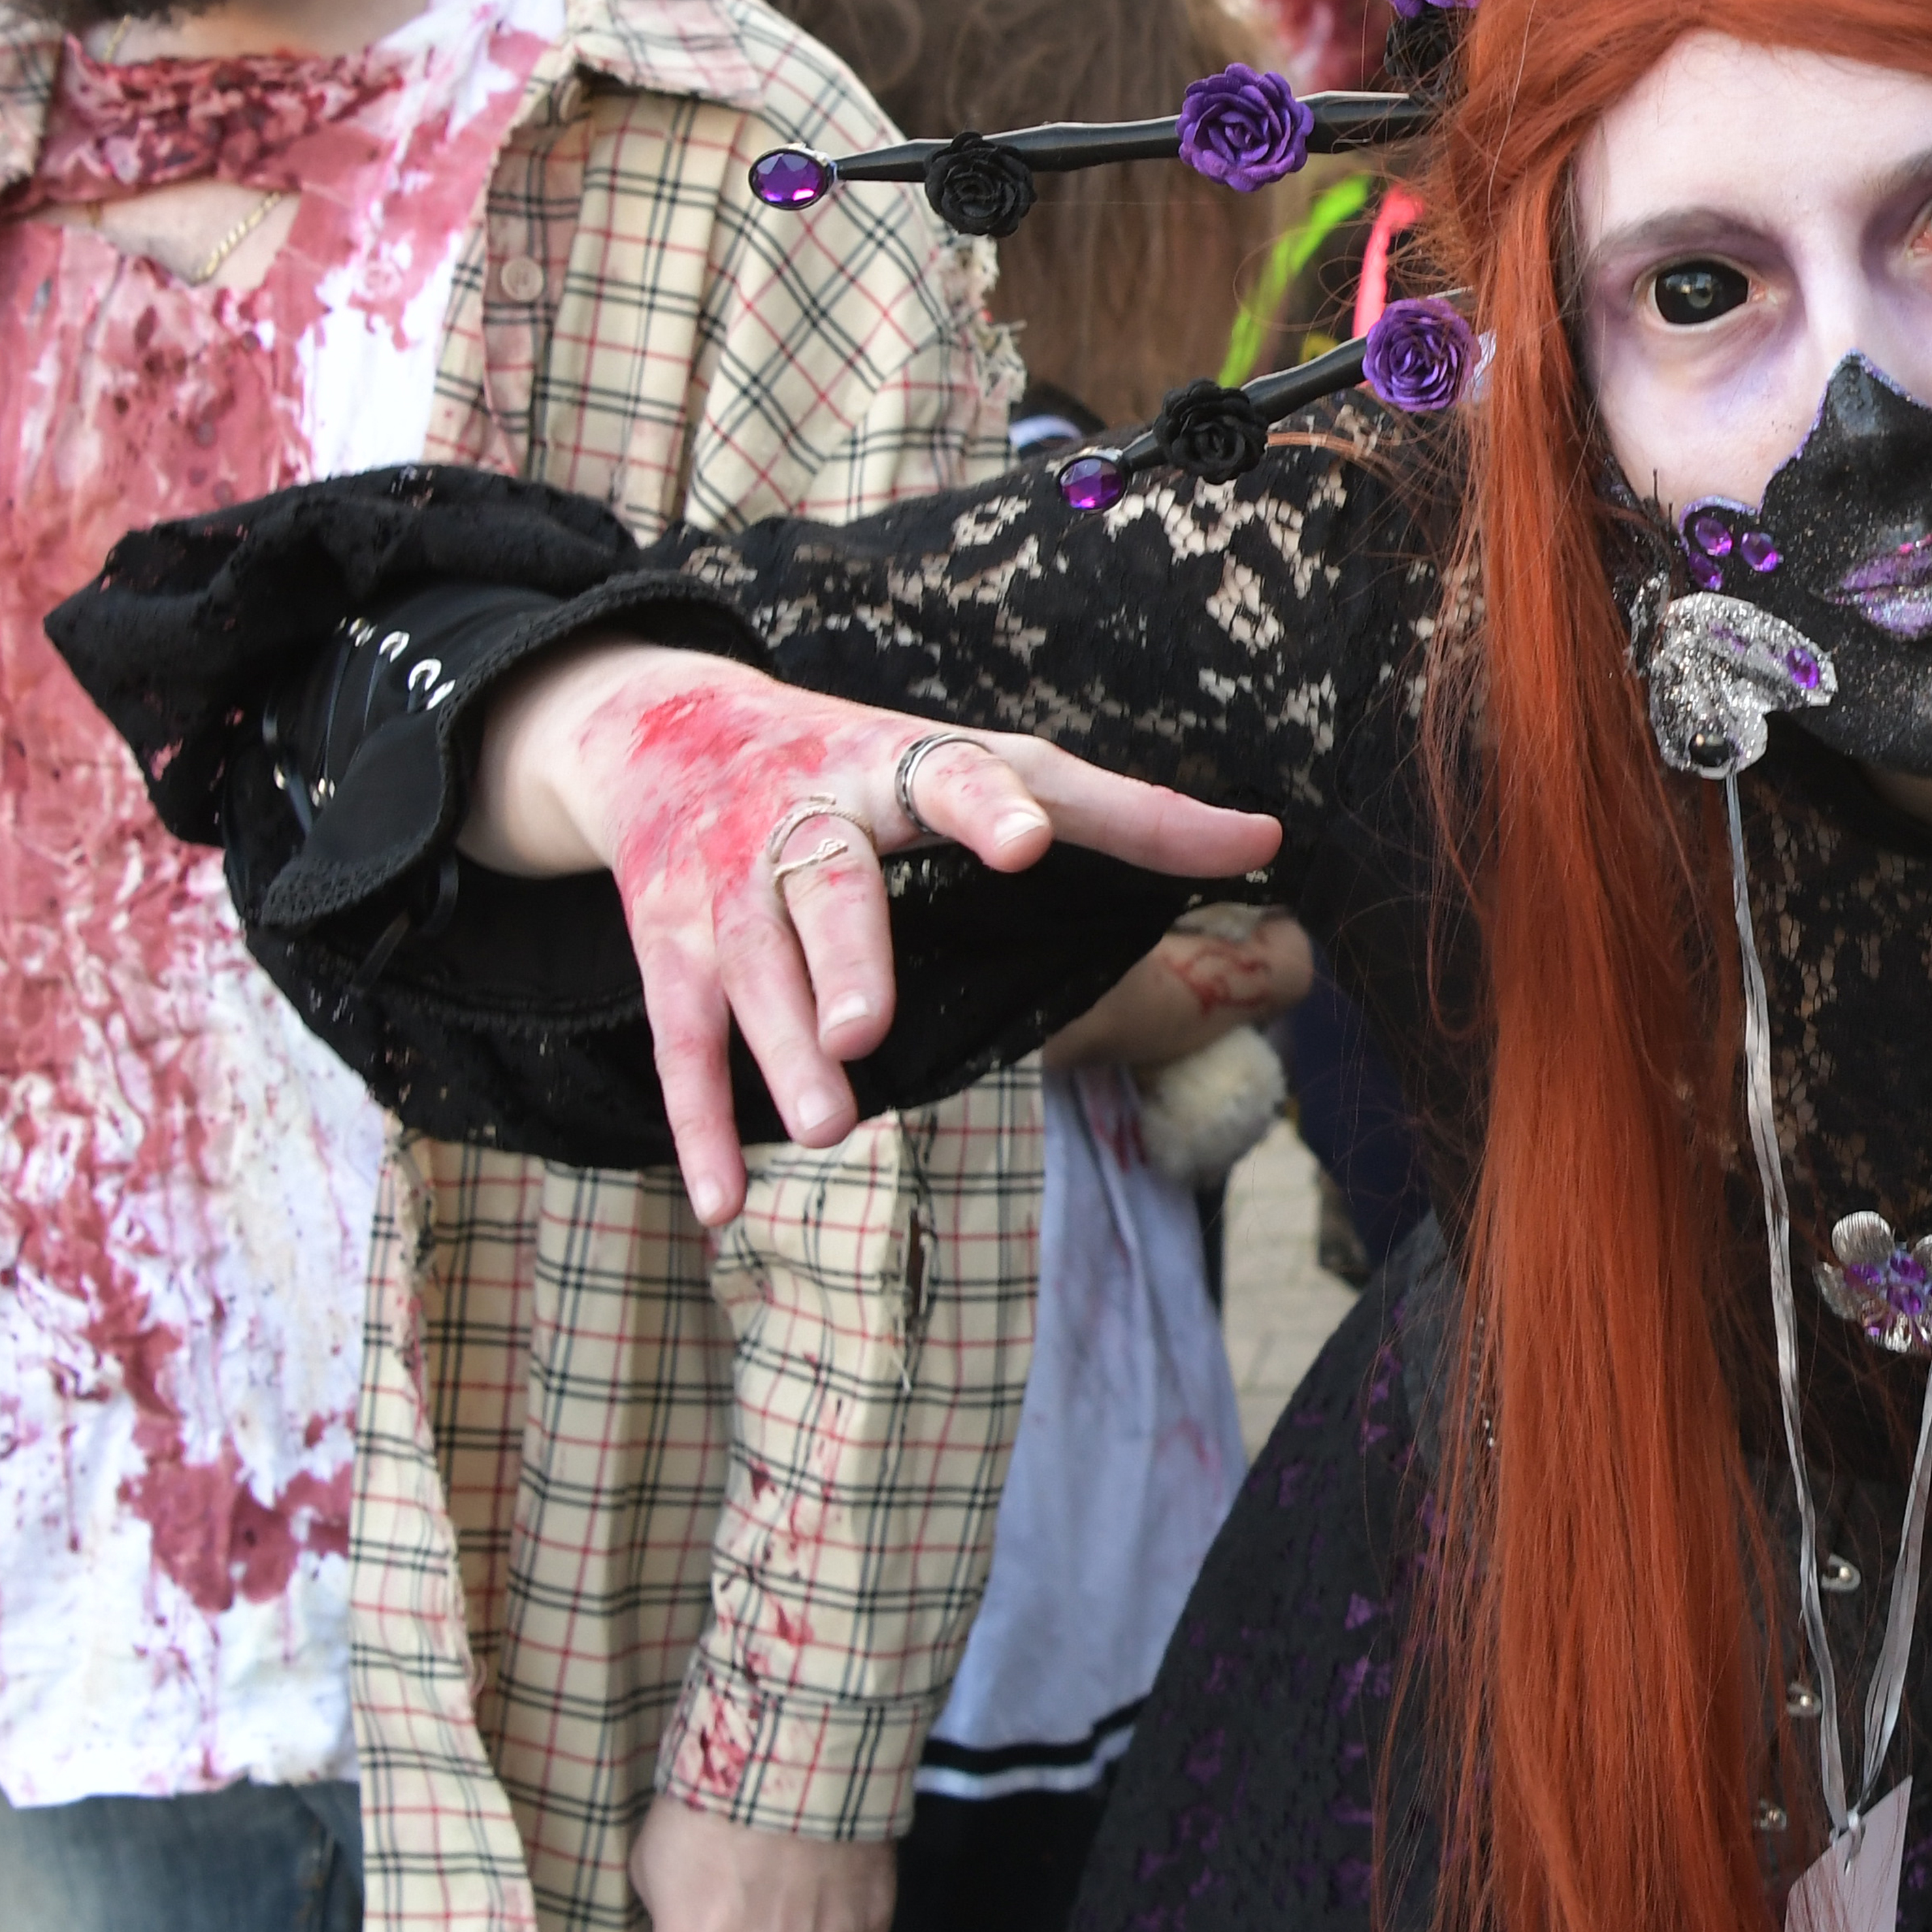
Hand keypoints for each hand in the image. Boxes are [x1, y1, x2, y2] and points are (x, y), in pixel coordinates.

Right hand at [479, 644, 1287, 1223]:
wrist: (661, 728)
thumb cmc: (870, 762)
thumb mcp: (989, 762)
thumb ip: (1126, 813)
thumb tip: (1270, 840)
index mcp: (898, 766)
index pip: (952, 776)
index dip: (988, 805)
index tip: (1024, 842)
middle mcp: (805, 818)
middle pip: (825, 886)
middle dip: (844, 959)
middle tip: (867, 1034)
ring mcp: (725, 883)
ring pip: (748, 970)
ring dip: (779, 1052)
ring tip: (831, 1129)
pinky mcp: (667, 944)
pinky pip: (680, 1039)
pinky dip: (700, 1125)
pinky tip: (726, 1203)